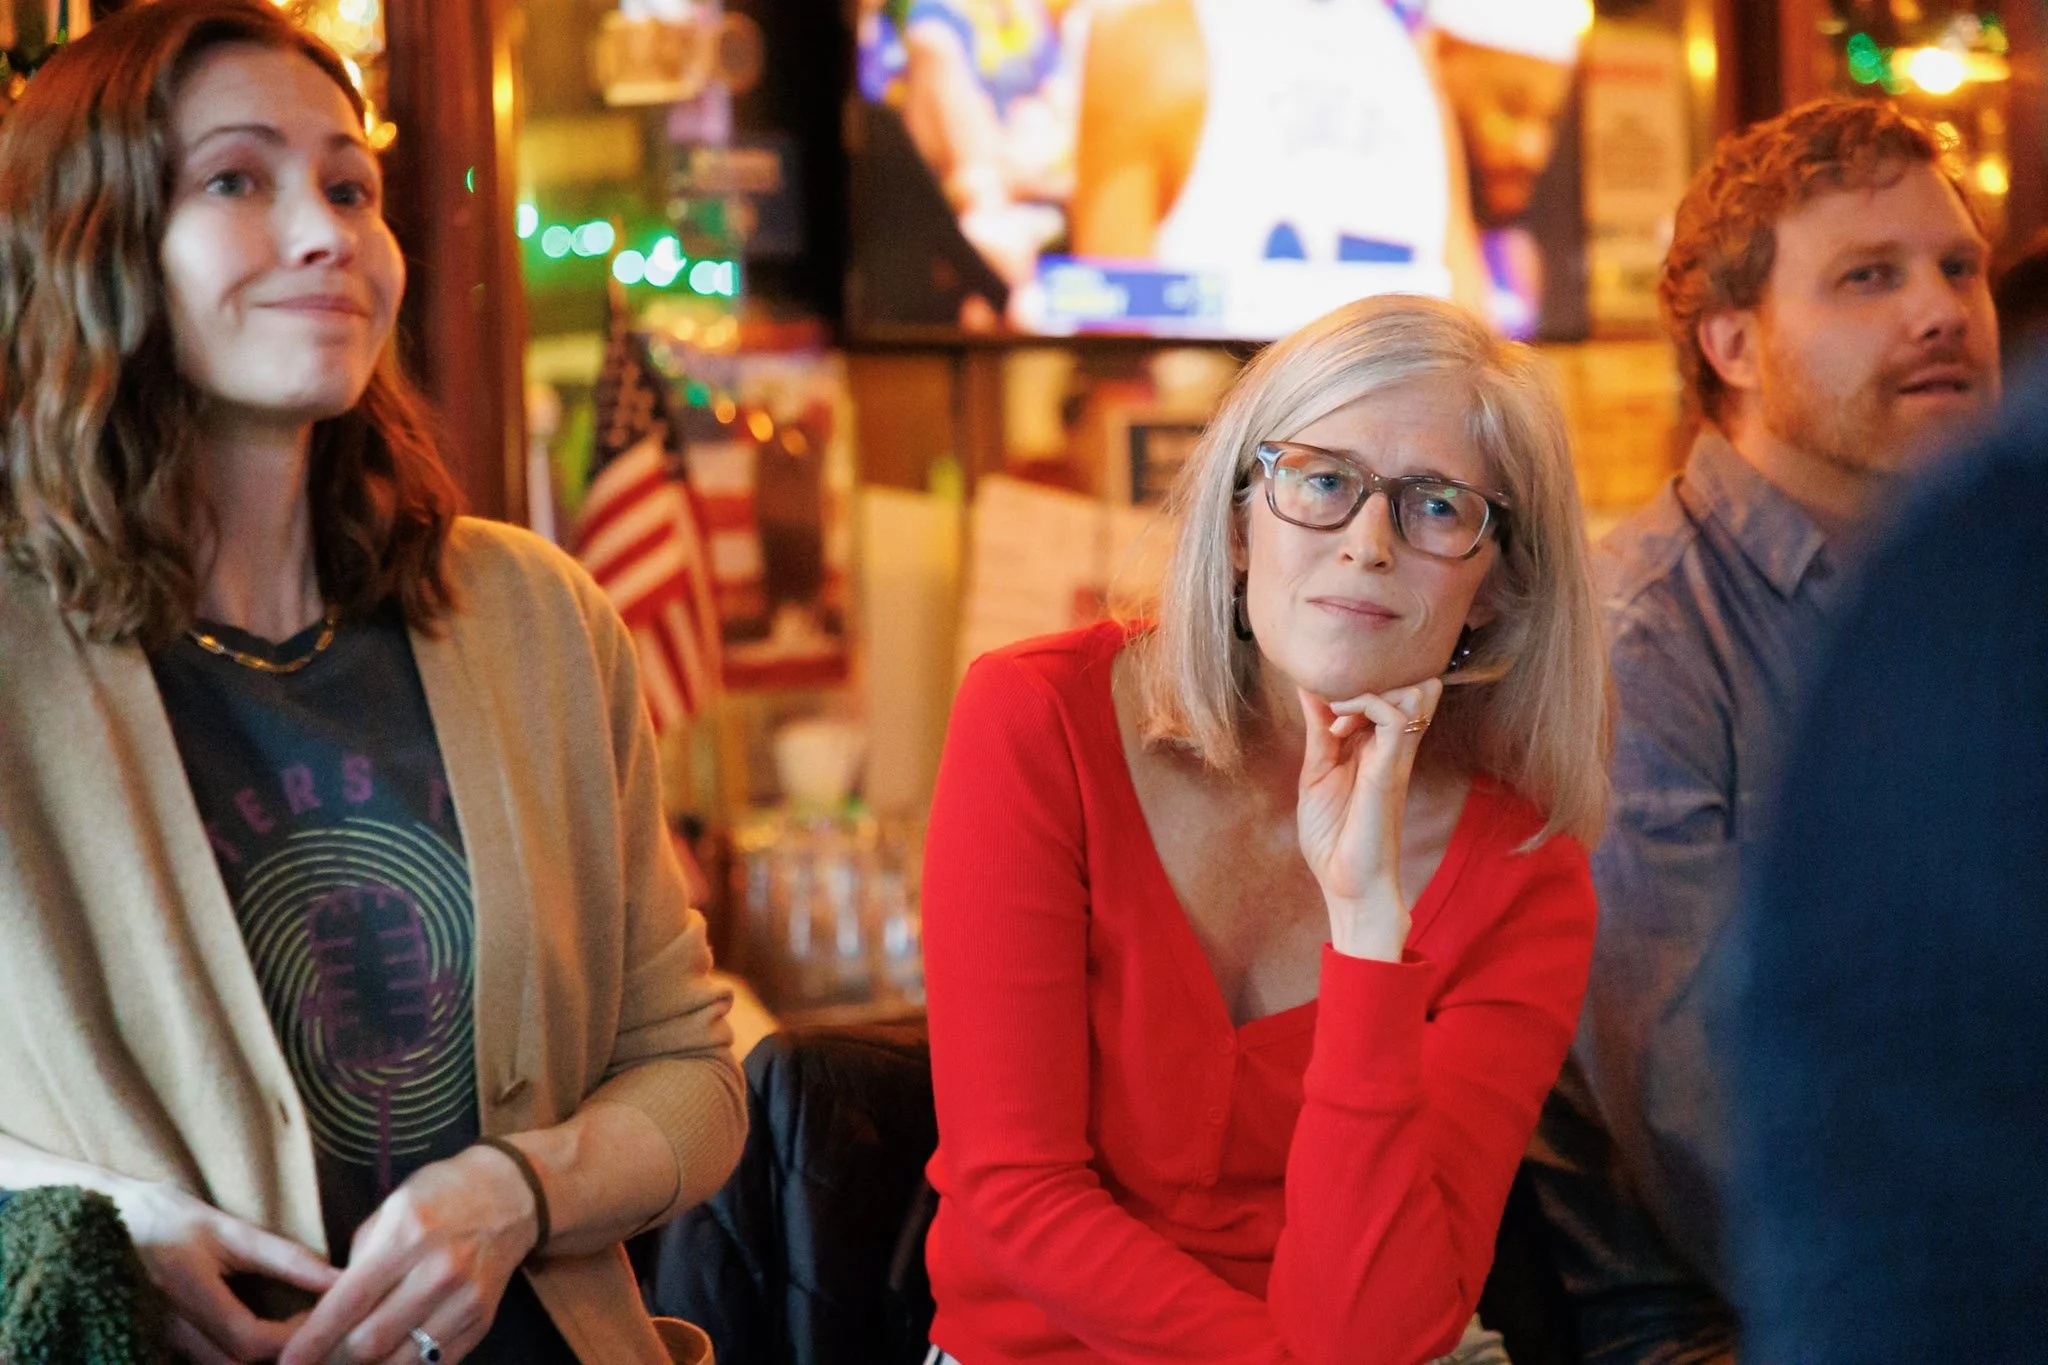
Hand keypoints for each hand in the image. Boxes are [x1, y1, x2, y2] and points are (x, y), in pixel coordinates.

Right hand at [113, 1180, 337, 1364]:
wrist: (96, 1219)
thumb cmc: (164, 1216)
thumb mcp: (225, 1228)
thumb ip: (281, 1256)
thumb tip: (335, 1276)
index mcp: (185, 1287)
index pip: (248, 1338)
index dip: (292, 1336)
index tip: (320, 1313)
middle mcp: (163, 1322)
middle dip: (277, 1355)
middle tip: (310, 1329)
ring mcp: (149, 1337)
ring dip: (252, 1359)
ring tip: (286, 1334)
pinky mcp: (145, 1342)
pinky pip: (190, 1364)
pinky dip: (225, 1358)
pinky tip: (250, 1341)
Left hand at [279, 1144, 538, 1364]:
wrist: (511, 1194)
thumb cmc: (440, 1194)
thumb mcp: (390, 1211)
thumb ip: (358, 1263)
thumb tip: (326, 1315)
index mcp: (408, 1237)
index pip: (347, 1303)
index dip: (311, 1341)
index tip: (287, 1363)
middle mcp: (439, 1272)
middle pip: (370, 1343)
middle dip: (331, 1362)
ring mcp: (465, 1301)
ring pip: (401, 1362)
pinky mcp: (481, 1320)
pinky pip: (434, 1363)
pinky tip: (384, 1364)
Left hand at [1295, 678, 1442, 960]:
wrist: (1347, 885)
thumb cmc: (1333, 837)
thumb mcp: (1316, 773)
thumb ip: (1318, 730)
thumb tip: (1309, 688)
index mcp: (1376, 749)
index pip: (1390, 693)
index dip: (1357, 685)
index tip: (1322, 706)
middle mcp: (1392, 749)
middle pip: (1412, 688)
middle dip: (1372, 682)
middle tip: (1334, 709)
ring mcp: (1395, 759)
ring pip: (1413, 695)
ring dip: (1369, 693)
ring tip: (1337, 719)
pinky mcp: (1390, 772)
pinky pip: (1396, 719)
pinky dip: (1365, 708)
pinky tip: (1337, 730)